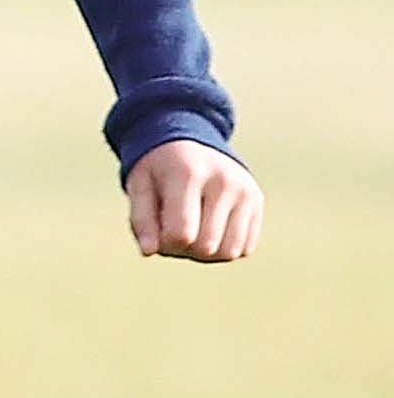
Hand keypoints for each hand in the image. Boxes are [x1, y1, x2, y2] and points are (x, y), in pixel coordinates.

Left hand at [122, 139, 260, 263]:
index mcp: (189, 174)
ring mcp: (245, 191)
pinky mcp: (257, 202)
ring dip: (206, 255)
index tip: (157, 230)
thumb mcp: (139, 185)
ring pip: (229, 252)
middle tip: (172, 231)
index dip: (165, 244)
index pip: (181, 234)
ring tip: (191, 232)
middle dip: (184, 250)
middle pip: (206, 247)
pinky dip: (224, 249)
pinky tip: (209, 229)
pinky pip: (244, 248)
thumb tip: (149, 252)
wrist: (188, 143)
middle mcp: (224, 181)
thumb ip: (141, 219)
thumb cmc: (158, 169)